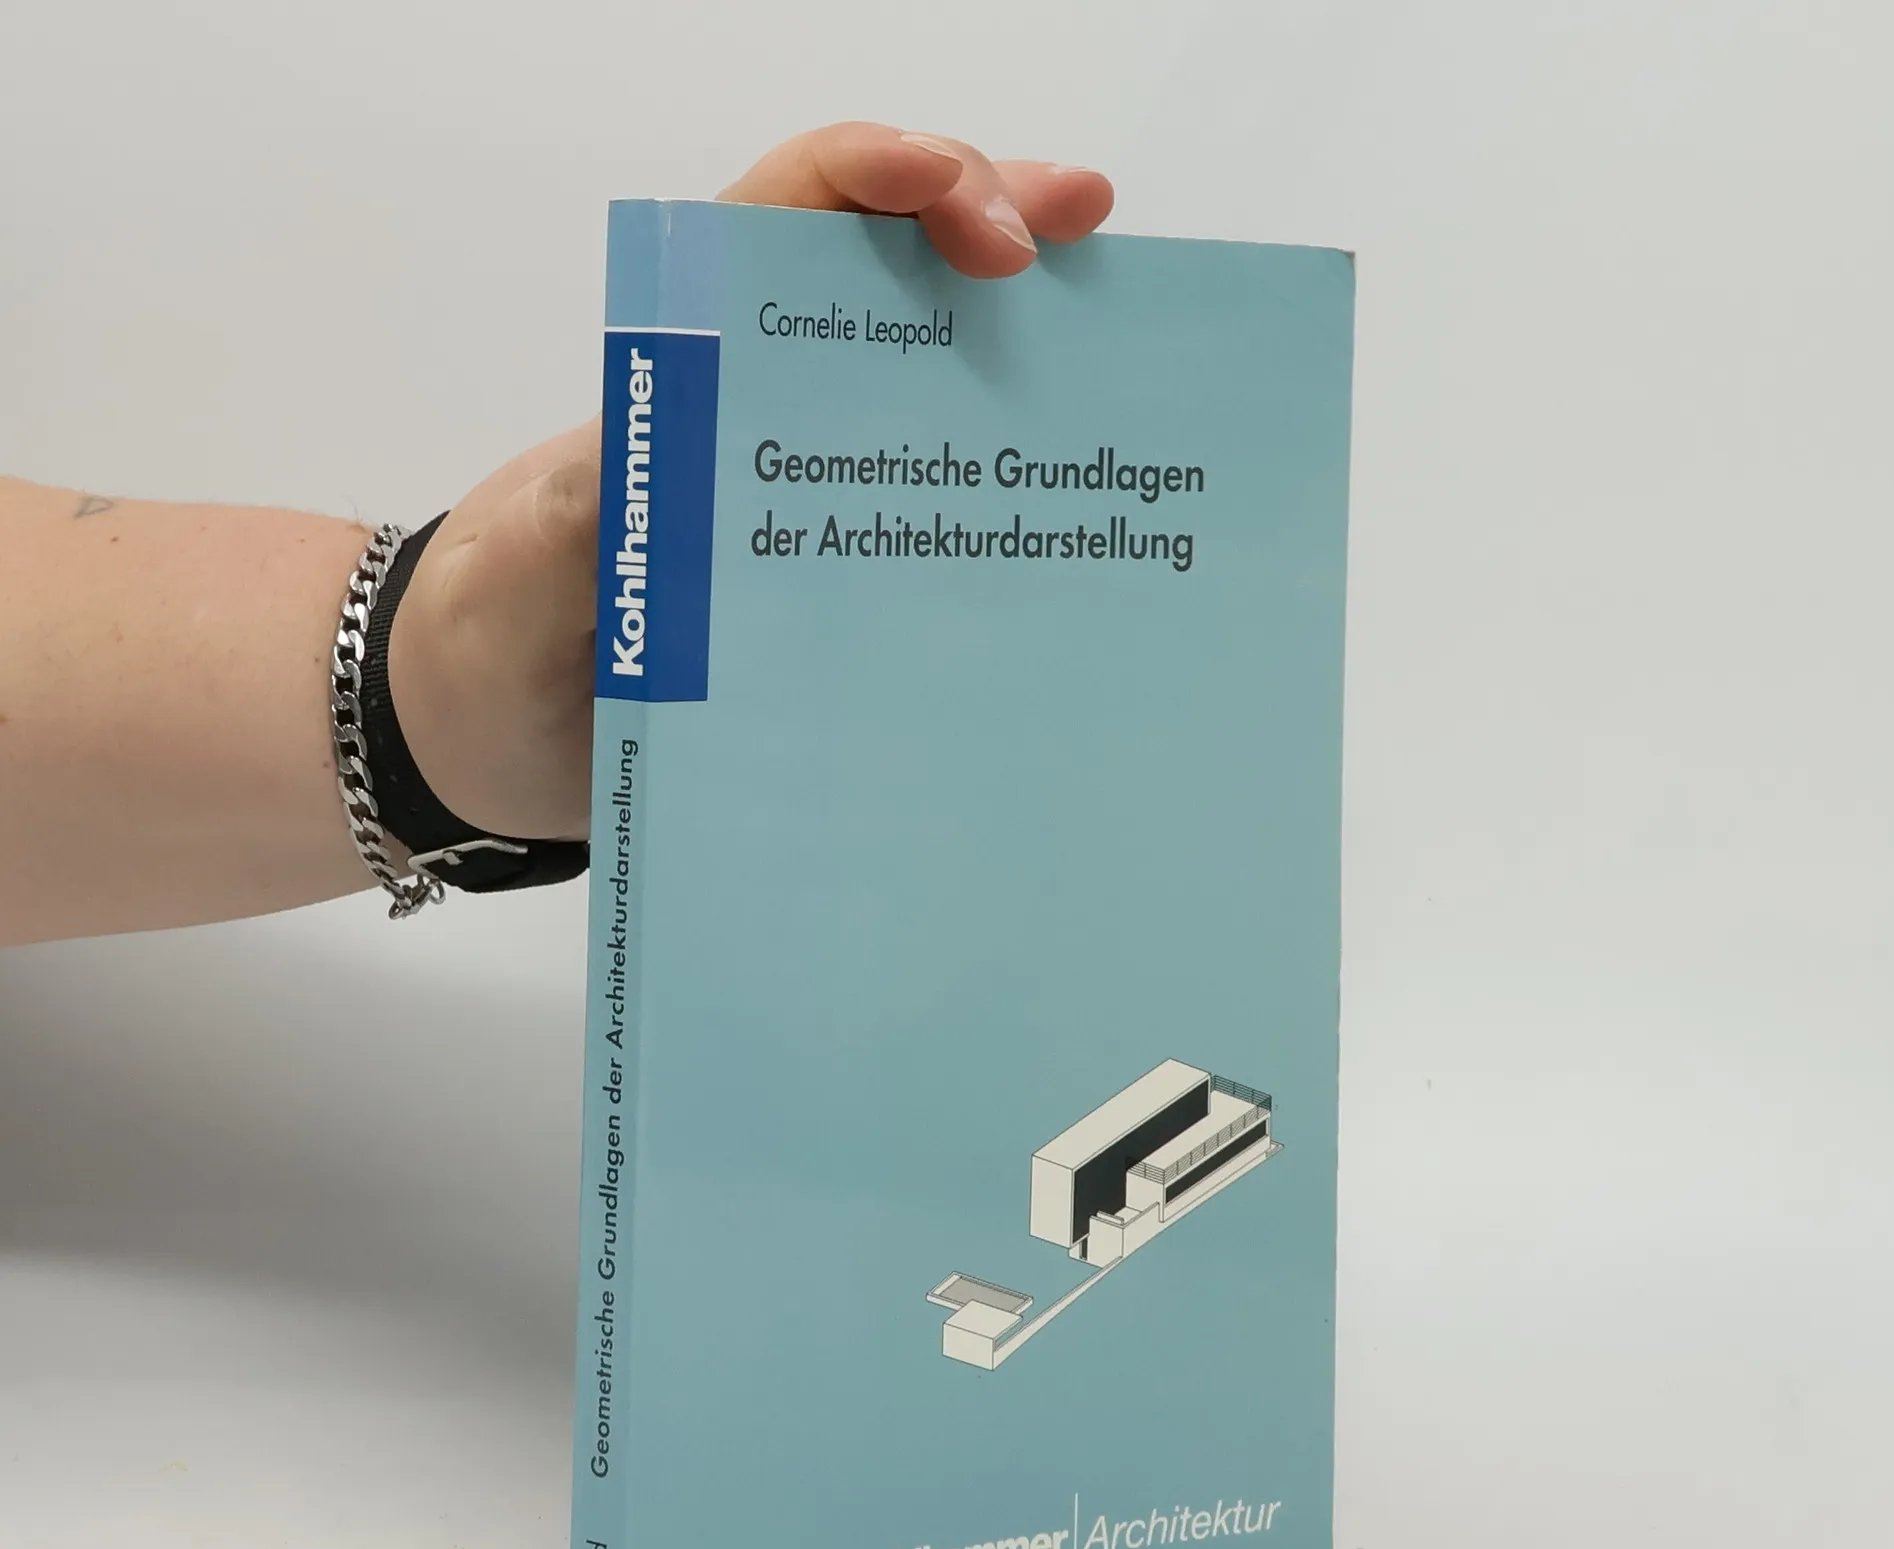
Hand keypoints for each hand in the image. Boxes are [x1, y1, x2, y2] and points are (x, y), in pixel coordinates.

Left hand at [386, 125, 1112, 845]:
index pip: (790, 215)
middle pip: (890, 278)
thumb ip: (582, 518)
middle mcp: (765, 411)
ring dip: (1028, 348)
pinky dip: (1008, 498)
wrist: (490, 743)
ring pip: (931, 387)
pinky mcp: (833, 585)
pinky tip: (1075, 508)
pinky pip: (931, 521)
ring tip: (1123, 338)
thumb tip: (654, 463)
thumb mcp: (526, 572)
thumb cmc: (493, 633)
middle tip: (1086, 230)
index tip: (970, 210)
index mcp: (688, 367)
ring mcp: (810, 495)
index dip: (884, 180)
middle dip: (994, 223)